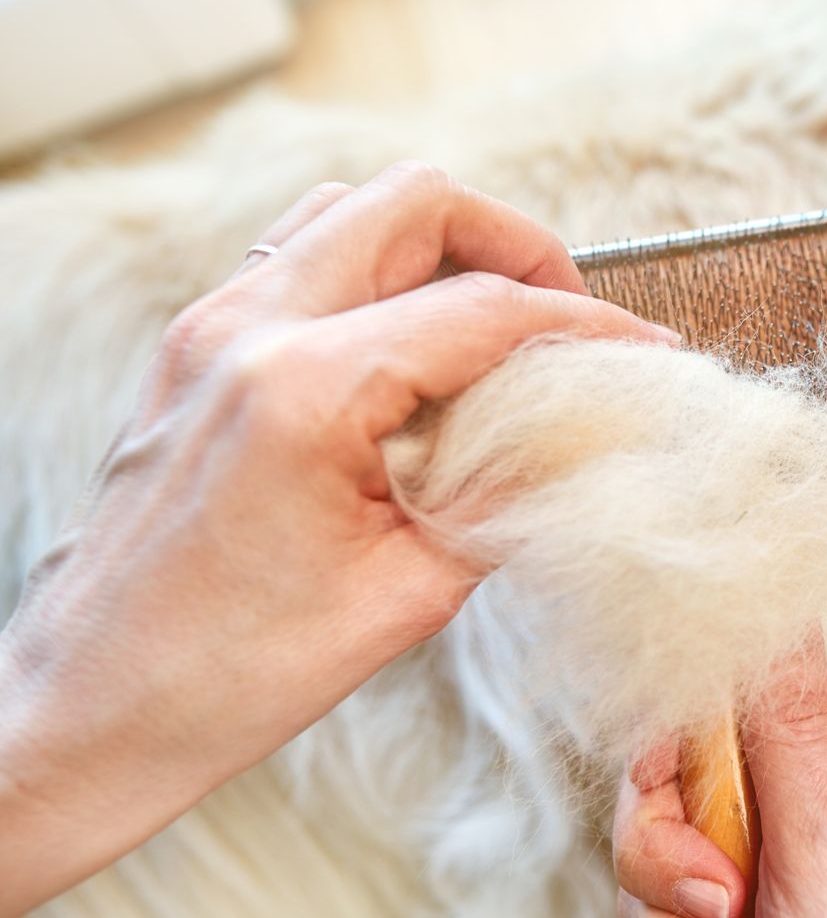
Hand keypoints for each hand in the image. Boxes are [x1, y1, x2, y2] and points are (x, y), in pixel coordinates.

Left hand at [0, 162, 676, 917]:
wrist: (88, 712)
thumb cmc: (228, 676)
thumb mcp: (406, 595)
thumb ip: (505, 500)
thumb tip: (582, 446)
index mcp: (304, 390)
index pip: (484, 312)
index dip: (588, 331)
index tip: (647, 356)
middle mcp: (247, 330)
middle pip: (416, 205)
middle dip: (515, 247)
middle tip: (567, 324)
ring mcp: (207, 331)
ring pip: (350, 213)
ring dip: (440, 250)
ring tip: (496, 331)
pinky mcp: (192, 353)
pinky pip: (300, 262)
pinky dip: (376, 278)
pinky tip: (413, 360)